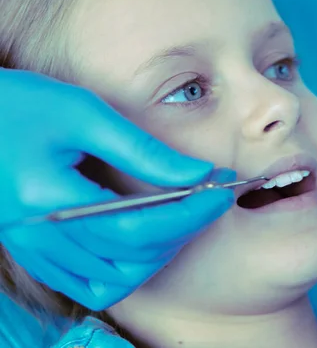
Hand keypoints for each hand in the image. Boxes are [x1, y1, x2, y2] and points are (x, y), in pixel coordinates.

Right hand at [0, 69, 234, 310]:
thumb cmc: (19, 104)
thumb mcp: (83, 113)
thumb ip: (142, 150)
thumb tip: (198, 172)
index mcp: (50, 200)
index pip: (138, 227)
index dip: (189, 213)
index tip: (222, 191)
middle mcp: (41, 235)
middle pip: (132, 255)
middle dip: (183, 228)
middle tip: (209, 196)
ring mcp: (36, 249)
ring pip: (114, 280)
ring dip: (158, 253)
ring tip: (180, 218)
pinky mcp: (35, 251)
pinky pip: (88, 285)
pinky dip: (124, 272)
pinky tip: (142, 243)